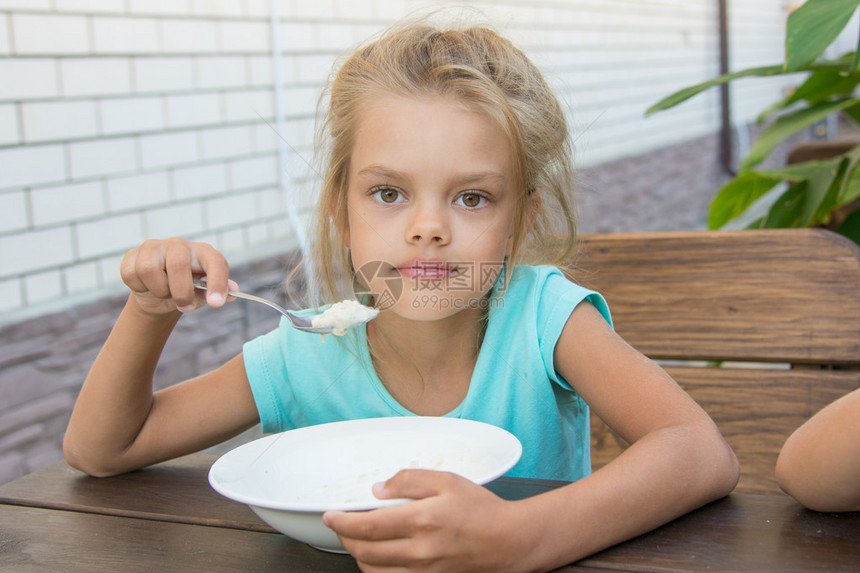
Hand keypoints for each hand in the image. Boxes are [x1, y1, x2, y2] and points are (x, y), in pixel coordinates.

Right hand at [120, 237, 236, 315]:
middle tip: (184, 306)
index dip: (217, 282)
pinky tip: (147, 287)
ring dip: (158, 290)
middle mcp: (179, 245)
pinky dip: (140, 288)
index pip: (215, 262)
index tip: (216, 303)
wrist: (160, 294)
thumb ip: (220, 291)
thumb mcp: (205, 292)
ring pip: (149, 269)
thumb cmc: (188, 289)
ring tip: (165, 293)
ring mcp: (153, 247)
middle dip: (181, 292)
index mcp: (203, 253)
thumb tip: (232, 292)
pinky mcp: (132, 255)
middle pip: (178, 264)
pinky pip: (131, 273)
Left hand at [323, 470, 532, 572]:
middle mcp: (419, 551)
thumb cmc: (480, 510)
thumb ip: (409, 480)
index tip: (331, 514)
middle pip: (364, 551)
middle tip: (340, 525)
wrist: (509, 542)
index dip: (342, 521)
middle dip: (345, 537)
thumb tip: (378, 489)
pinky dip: (376, 570)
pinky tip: (377, 558)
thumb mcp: (447, 481)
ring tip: (357, 539)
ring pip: (373, 571)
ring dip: (358, 555)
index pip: (368, 525)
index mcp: (422, 521)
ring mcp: (424, 572)